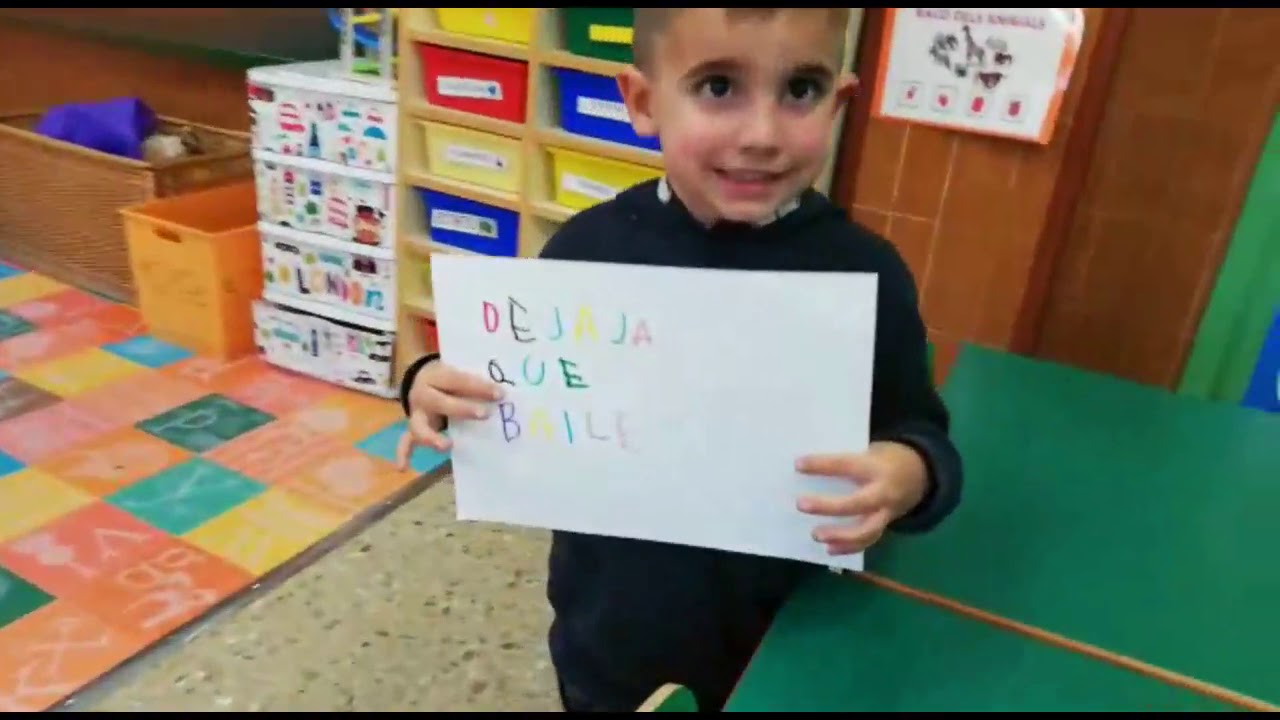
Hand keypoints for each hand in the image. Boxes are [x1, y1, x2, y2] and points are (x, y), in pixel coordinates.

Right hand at [396, 361, 504, 470]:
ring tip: (446, 445)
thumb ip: (476, 382)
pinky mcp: (413, 427)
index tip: (500, 394)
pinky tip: (403, 468)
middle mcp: (423, 394)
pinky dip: (404, 453)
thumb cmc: (449, 377)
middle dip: (462, 409)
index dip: (479, 387)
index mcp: (437, 375)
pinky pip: (406, 441)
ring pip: (419, 425)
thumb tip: (504, 394)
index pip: (459, 380)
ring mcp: (416, 413)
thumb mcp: (458, 371)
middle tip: (484, 414)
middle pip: (440, 402)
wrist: (421, 377)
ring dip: (432, 436)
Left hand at [794, 442, 928, 555]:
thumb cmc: (884, 458)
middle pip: (856, 503)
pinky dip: (849, 547)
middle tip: (801, 504)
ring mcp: (887, 512)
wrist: (920, 474)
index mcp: (876, 467)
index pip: (846, 465)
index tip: (798, 465)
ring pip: (866, 530)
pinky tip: (830, 549)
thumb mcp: (870, 450)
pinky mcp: (885, 525)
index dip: (823, 465)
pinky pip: (869, 540)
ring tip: (815, 535)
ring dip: (840, 535)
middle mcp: (884, 492)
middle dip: (827, 506)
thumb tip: (808, 469)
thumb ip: (847, 461)